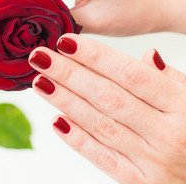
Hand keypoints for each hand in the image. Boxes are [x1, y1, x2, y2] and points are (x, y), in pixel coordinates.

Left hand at [28, 33, 185, 182]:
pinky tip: (56, 121)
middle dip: (70, 74)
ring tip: (40, 82)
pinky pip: (102, 158)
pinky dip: (78, 139)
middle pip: (108, 97)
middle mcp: (167, 132)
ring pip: (100, 124)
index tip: (65, 41)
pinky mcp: (138, 181)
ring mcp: (152, 160)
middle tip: (40, 57)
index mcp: (182, 105)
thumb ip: (169, 80)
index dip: (95, 56)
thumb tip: (146, 55)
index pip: (131, 74)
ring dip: (65, 101)